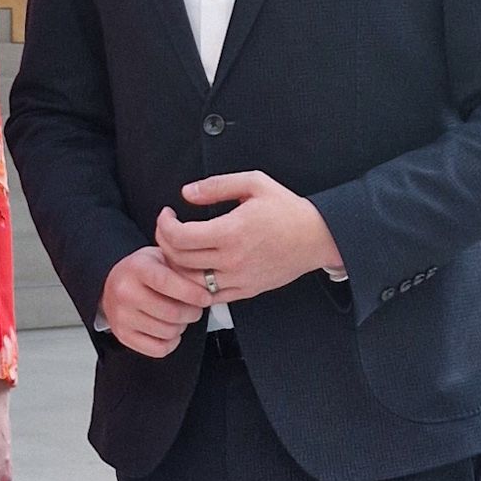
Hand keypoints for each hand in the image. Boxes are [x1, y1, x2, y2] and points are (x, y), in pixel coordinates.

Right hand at [100, 246, 215, 357]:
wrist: (113, 283)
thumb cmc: (143, 271)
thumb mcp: (160, 257)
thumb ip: (181, 268)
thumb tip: (207, 284)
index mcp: (137, 267)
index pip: (166, 282)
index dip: (191, 293)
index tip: (206, 298)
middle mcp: (125, 291)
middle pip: (171, 312)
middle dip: (192, 313)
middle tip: (196, 309)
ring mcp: (121, 315)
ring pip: (167, 332)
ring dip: (181, 327)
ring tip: (179, 317)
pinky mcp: (122, 335)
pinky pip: (158, 349)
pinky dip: (171, 342)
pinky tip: (169, 330)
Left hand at [154, 172, 342, 304]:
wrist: (316, 237)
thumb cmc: (287, 209)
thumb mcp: (254, 183)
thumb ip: (217, 185)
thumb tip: (187, 193)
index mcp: (231, 231)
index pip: (179, 236)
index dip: (164, 224)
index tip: (167, 215)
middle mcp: (232, 259)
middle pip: (179, 259)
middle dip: (164, 242)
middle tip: (168, 229)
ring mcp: (238, 279)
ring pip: (189, 283)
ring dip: (176, 266)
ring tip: (179, 249)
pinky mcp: (245, 291)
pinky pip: (209, 297)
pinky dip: (194, 285)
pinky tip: (195, 269)